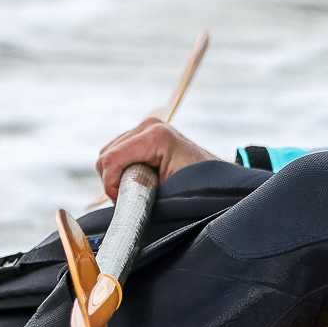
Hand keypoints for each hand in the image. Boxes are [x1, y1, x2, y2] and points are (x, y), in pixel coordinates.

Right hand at [95, 117, 220, 197]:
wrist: (221, 179)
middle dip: (114, 182)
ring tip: (141, 189)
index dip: (111, 186)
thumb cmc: (201, 188)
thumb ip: (138, 193)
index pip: (111, 159)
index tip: (125, 202)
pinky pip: (119, 153)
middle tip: (134, 198)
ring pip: (109, 155)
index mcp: (155, 135)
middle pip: (106, 157)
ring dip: (118, 177)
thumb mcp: (169, 193)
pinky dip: (122, 170)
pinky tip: (141, 179)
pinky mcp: (146, 133)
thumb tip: (116, 201)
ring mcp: (147, 126)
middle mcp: (149, 125)